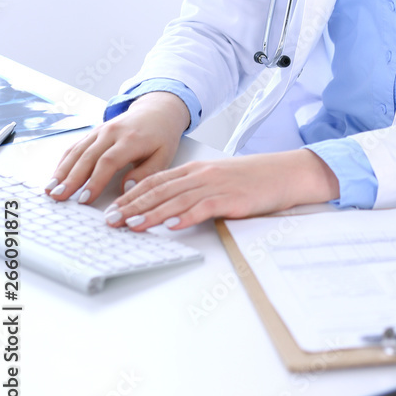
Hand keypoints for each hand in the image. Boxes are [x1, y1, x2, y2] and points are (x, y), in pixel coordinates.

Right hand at [46, 92, 190, 203]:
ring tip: (50, 190)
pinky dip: (64, 162)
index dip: (95, 181)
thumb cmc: (161, 136)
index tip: (85, 199)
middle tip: (60, 197)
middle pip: (88, 156)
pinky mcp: (94, 132)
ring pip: (78, 151)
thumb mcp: (164, 155)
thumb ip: (147, 173)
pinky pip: (76, 146)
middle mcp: (112, 132)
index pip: (109, 161)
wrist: (157, 110)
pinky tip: (56, 176)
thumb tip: (126, 188)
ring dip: (62, 171)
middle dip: (72, 178)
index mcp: (132, 139)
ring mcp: (101, 130)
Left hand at [104, 150, 339, 230]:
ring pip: (177, 199)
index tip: (112, 210)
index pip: (156, 181)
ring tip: (132, 226)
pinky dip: (186, 216)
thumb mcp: (219, 180)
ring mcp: (216, 185)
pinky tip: (172, 226)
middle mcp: (202, 175)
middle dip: (132, 206)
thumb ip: (194, 190)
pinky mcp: (232, 198)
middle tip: (111, 221)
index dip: (131, 196)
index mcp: (197, 170)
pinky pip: (204, 207)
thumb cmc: (253, 179)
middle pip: (160, 190)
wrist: (285, 173)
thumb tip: (169, 209)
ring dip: (152, 214)